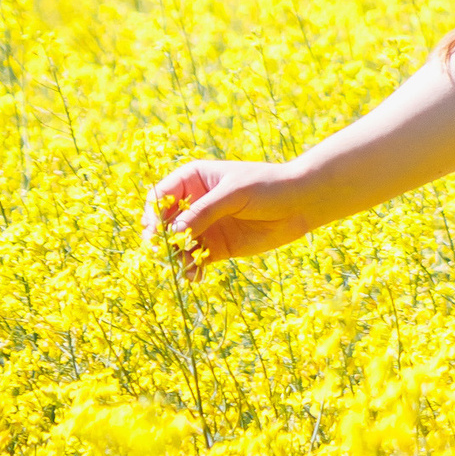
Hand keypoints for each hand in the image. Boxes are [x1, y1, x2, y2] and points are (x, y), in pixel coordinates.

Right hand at [145, 160, 318, 279]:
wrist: (301, 203)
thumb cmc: (268, 186)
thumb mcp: (233, 194)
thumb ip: (203, 211)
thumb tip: (172, 232)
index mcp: (193, 179)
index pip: (160, 197)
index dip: (153, 214)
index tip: (155, 230)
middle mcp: (194, 204)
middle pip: (162, 224)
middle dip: (159, 240)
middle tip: (165, 252)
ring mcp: (204, 227)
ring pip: (176, 246)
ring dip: (175, 258)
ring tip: (186, 266)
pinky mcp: (216, 248)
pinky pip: (194, 261)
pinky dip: (190, 269)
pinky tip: (196, 275)